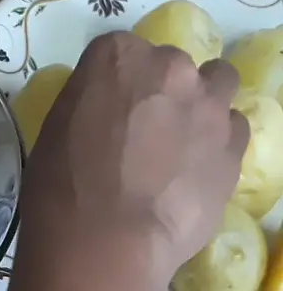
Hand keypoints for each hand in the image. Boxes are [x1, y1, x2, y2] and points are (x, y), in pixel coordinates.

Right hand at [22, 31, 248, 281]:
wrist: (106, 238)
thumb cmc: (61, 184)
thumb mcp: (56, 127)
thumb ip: (89, 102)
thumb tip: (107, 112)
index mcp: (117, 55)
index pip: (118, 51)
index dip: (111, 82)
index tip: (105, 108)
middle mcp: (170, 67)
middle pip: (171, 64)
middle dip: (159, 89)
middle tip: (140, 129)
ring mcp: (209, 105)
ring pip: (218, 83)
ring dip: (200, 103)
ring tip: (180, 141)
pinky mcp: (234, 146)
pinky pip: (233, 129)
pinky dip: (217, 141)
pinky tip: (195, 169)